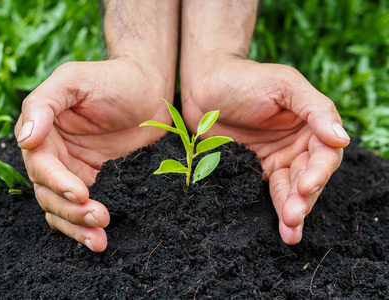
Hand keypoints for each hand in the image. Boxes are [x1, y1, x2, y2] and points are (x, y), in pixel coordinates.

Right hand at [15, 59, 172, 251]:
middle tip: (98, 217)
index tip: (80, 192)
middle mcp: (55, 153)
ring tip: (99, 238)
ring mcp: (75, 168)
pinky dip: (87, 224)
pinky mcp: (97, 177)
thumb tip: (26, 139)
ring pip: (62, 207)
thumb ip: (45, 103)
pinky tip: (99, 238)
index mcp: (44, 131)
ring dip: (77, 225)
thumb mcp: (74, 80)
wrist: (149, 89)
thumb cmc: (113, 79)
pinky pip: (83, 205)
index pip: (41, 165)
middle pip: (49, 193)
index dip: (57, 181)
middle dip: (70, 209)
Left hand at [181, 56, 349, 243]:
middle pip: (310, 176)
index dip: (319, 171)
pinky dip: (276, 207)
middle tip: (294, 215)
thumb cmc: (245, 79)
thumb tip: (341, 138)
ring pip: (291, 189)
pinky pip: (269, 190)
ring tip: (290, 231)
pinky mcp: (255, 168)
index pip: (325, 153)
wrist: (204, 86)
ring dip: (293, 209)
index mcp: (310, 123)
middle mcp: (297, 144)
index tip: (306, 185)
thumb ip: (315, 109)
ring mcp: (276, 158)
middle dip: (304, 198)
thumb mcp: (284, 85)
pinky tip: (282, 226)